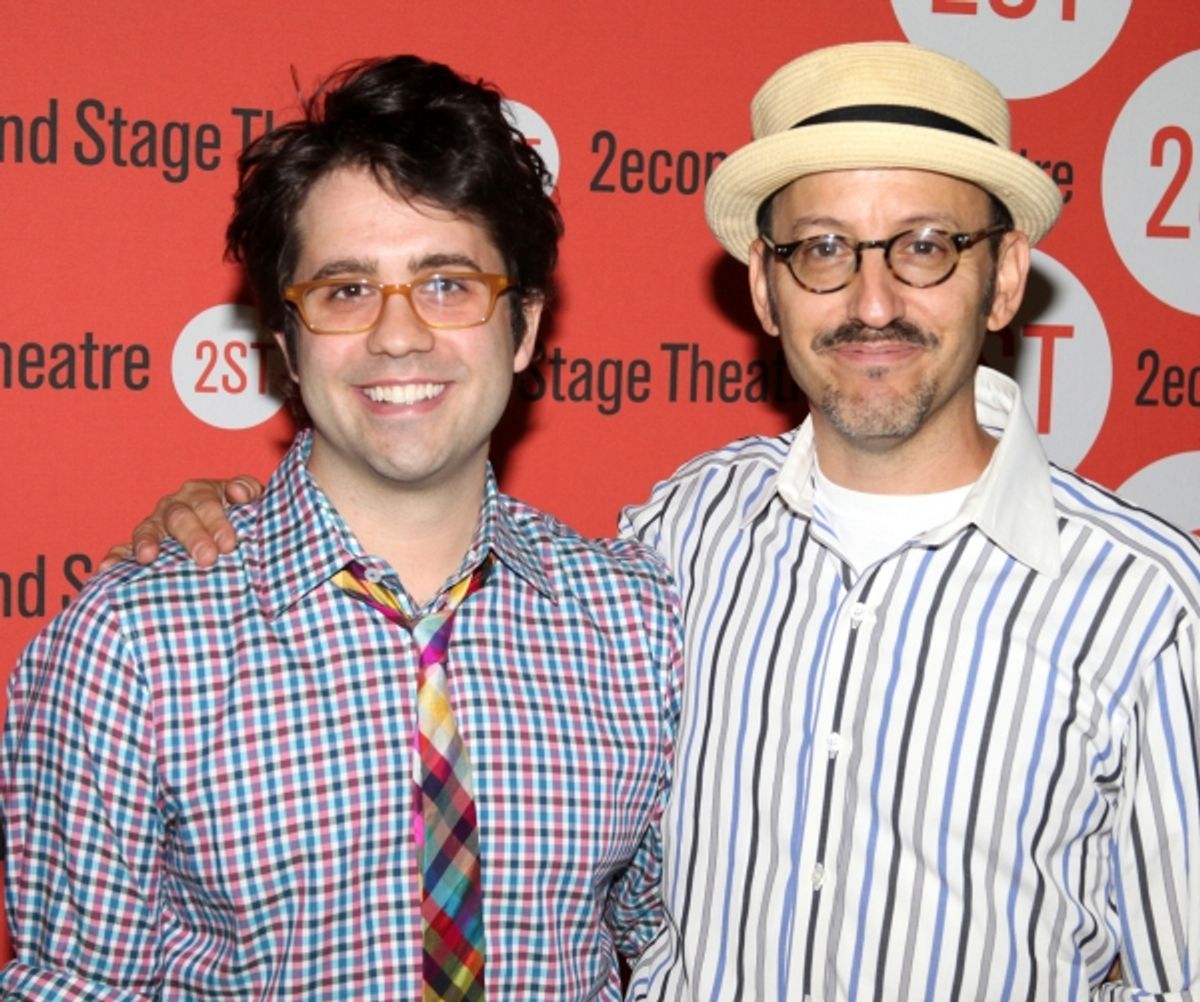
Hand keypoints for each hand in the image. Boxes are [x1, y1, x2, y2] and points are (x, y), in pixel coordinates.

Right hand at [97, 476, 263, 571]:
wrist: (229, 532)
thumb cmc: (241, 516)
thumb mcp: (249, 499)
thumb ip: (248, 490)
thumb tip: (239, 493)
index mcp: (202, 493)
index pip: (207, 503)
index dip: (216, 521)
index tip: (228, 544)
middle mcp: (175, 506)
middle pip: (180, 517)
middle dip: (192, 537)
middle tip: (207, 558)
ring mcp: (155, 525)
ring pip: (148, 530)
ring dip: (147, 542)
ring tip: (149, 557)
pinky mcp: (141, 545)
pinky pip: (122, 549)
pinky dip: (115, 557)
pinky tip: (106, 568)